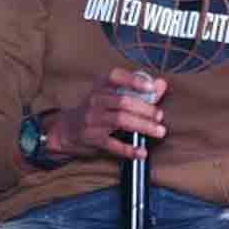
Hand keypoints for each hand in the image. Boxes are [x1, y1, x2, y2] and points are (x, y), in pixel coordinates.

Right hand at [50, 68, 167, 160]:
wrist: (67, 128)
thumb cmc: (96, 108)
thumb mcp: (111, 94)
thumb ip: (138, 89)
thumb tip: (162, 84)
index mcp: (101, 85)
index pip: (115, 77)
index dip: (134, 80)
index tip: (151, 87)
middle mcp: (95, 100)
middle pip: (123, 101)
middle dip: (145, 108)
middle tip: (160, 115)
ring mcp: (92, 119)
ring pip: (120, 121)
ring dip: (143, 126)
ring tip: (160, 131)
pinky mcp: (92, 138)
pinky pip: (112, 144)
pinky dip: (128, 149)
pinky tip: (142, 152)